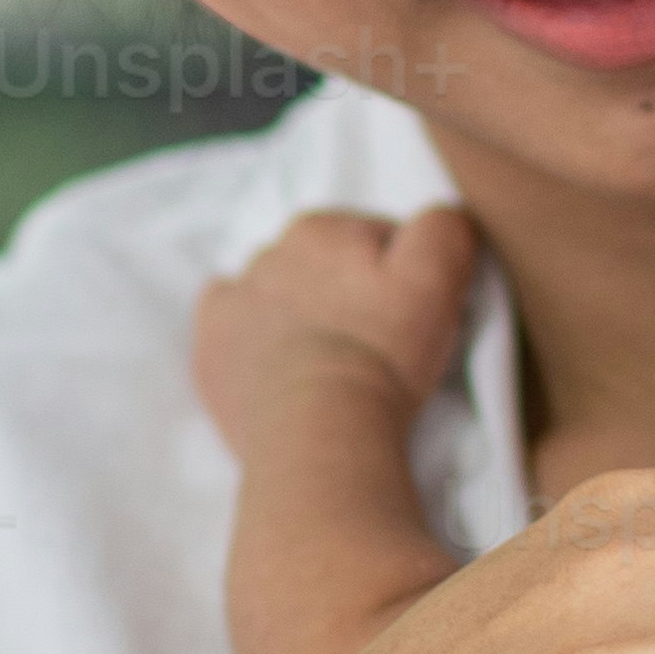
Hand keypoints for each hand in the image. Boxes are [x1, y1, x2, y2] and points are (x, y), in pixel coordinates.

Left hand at [190, 198, 481, 456]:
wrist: (318, 431)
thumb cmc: (381, 352)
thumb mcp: (436, 278)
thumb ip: (443, 230)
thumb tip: (438, 222)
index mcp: (319, 228)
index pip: (374, 239)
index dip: (402, 277)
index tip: (412, 317)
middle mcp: (267, 253)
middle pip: (323, 266)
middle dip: (347, 293)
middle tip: (375, 344)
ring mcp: (232, 301)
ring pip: (277, 294)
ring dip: (302, 315)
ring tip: (330, 363)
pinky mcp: (211, 347)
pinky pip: (232, 326)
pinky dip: (253, 337)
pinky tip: (279, 364)